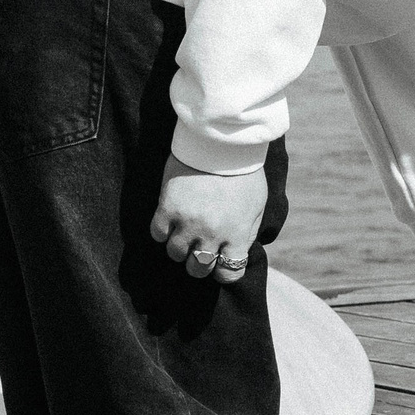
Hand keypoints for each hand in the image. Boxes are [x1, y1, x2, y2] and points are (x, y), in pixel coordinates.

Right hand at [150, 154, 266, 282]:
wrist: (222, 141)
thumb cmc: (243, 173)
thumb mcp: (257, 206)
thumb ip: (247, 233)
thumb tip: (237, 253)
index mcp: (236, 234)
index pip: (228, 273)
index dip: (223, 271)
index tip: (220, 261)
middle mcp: (212, 232)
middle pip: (198, 268)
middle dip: (200, 263)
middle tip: (199, 248)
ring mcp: (187, 221)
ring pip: (175, 254)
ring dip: (179, 247)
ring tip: (184, 233)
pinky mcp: (168, 206)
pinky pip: (157, 234)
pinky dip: (162, 231)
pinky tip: (170, 220)